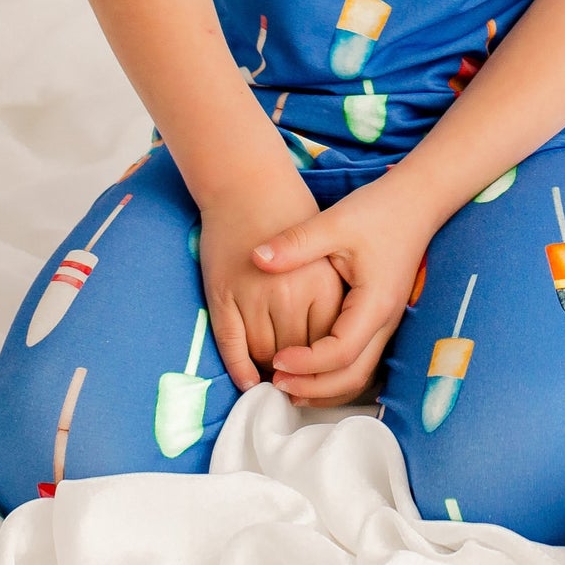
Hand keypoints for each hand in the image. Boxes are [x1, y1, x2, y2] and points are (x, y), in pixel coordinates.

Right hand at [197, 174, 346, 393]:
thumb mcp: (328, 251)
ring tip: (274, 375)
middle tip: (298, 380)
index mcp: (323, 284)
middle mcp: (290, 294)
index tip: (321, 369)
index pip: (328, 343)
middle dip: (298, 371)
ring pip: (263, 353)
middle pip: (296, 352)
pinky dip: (239, 367)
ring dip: (268, 369)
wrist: (248, 184)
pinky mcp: (223, 296)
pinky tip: (247, 379)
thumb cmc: (292, 214)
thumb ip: (334, 297)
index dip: (324, 361)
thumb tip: (341, 346)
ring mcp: (254, 296)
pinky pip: (232, 344)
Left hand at [254, 170, 435, 405]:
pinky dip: (334, 373)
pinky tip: (307, 367)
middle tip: (275, 382)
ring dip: (324, 386)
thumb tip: (256, 258)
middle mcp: (384, 321)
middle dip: (313, 387)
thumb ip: (295, 243)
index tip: (275, 359)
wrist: (416, 201)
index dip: (307, 363)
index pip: (341, 353)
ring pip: (359, 375)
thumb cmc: (377, 210)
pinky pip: (360, 360)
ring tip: (287, 384)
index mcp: (374, 303)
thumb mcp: (333, 222)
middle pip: (353, 377)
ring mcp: (385, 322)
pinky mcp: (380, 318)